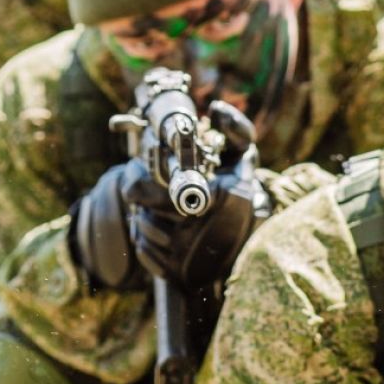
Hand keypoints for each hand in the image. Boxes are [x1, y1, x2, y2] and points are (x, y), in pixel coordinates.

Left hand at [71, 101, 267, 291]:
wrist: (251, 245)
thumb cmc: (241, 193)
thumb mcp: (244, 159)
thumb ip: (236, 131)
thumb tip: (215, 108)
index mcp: (224, 200)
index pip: (168, 195)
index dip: (142, 187)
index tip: (132, 180)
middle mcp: (210, 231)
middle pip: (150, 213)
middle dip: (141, 202)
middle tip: (139, 193)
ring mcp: (194, 256)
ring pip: (145, 232)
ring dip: (142, 221)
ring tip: (152, 213)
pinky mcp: (181, 275)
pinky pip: (145, 254)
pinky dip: (144, 243)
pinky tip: (155, 234)